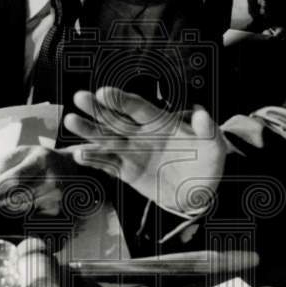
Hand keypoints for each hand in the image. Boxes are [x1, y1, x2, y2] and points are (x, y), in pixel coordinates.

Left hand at [0, 145, 77, 215]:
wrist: (72, 168)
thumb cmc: (42, 160)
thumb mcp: (23, 153)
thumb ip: (2, 165)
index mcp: (41, 160)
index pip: (13, 179)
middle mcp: (53, 179)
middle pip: (16, 198)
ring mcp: (58, 198)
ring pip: (22, 209)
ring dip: (9, 208)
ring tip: (8, 200)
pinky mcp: (60, 211)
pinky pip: (32, 218)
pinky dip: (23, 214)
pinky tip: (24, 205)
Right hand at [65, 87, 225, 215]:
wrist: (200, 194)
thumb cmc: (207, 164)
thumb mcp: (214, 148)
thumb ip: (208, 130)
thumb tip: (203, 113)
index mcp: (160, 122)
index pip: (137, 107)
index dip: (121, 100)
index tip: (104, 92)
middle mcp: (142, 133)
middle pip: (116, 118)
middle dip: (98, 109)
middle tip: (80, 97)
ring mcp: (132, 152)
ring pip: (107, 138)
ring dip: (89, 131)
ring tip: (71, 121)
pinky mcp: (127, 172)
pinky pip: (108, 164)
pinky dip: (94, 160)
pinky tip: (80, 154)